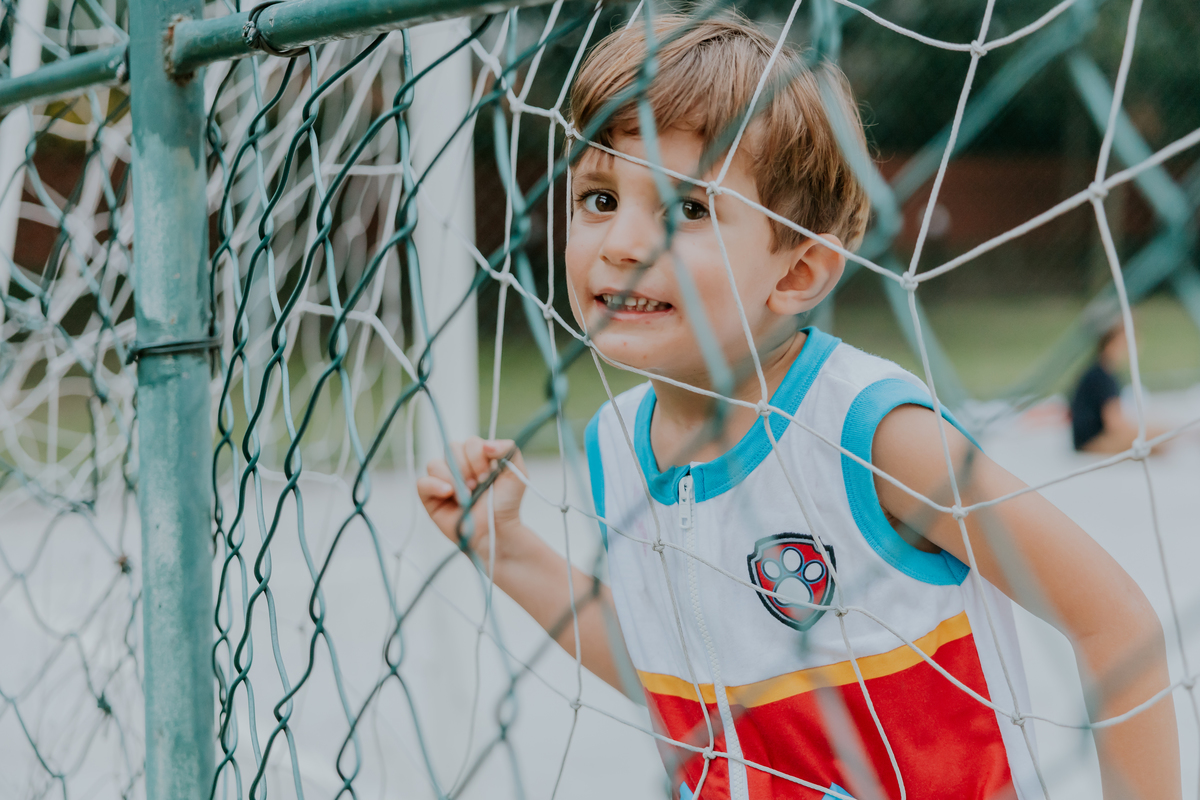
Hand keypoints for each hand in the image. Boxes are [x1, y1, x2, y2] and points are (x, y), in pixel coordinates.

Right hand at [416, 437, 525, 564]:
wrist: (497, 531)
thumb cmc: (506, 503)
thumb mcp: (516, 473)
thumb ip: (508, 449)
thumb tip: (487, 444)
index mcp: (476, 457)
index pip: (470, 443)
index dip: (479, 458)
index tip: (489, 476)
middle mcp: (457, 465)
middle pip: (451, 449)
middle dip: (467, 468)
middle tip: (478, 486)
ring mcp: (442, 480)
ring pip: (435, 464)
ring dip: (453, 478)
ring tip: (466, 496)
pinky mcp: (430, 498)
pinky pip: (422, 482)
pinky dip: (434, 485)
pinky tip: (448, 493)